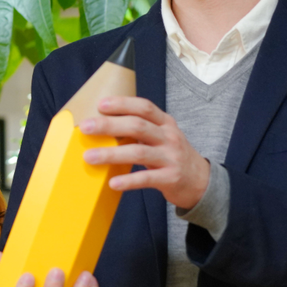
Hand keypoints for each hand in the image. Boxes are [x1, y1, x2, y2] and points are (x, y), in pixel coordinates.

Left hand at [79, 96, 210, 208]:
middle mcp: (169, 137)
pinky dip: (128, 180)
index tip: (100, 104)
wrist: (201, 181)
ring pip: (139, 152)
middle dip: (109, 125)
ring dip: (111, 154)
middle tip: (85, 127)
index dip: (122, 104)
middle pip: (137, 126)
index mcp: (165, 123)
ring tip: (89, 157)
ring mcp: (171, 158)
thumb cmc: (171, 155)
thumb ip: (139, 129)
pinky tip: (112, 182)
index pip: (144, 107)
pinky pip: (146, 178)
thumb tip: (100, 125)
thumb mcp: (162, 136)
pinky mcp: (171, 178)